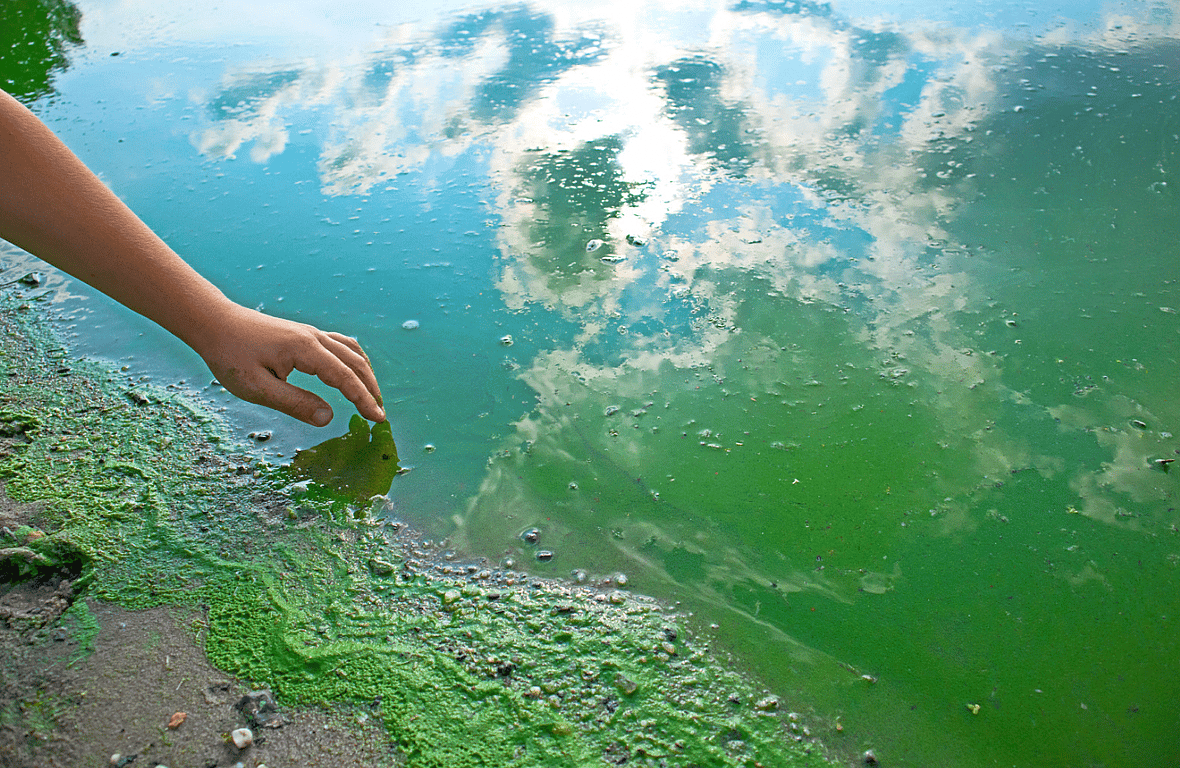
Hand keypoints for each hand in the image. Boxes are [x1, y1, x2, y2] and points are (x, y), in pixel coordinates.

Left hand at [196, 304, 384, 426]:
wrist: (214, 321)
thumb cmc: (230, 355)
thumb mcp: (257, 387)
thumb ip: (294, 403)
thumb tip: (328, 417)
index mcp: (305, 350)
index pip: (345, 378)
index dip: (364, 400)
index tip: (378, 420)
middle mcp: (314, 337)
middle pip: (355, 363)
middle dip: (371, 389)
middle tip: (380, 415)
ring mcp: (311, 333)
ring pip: (351, 351)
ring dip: (366, 374)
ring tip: (372, 396)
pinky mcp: (304, 334)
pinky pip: (341, 345)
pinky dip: (355, 361)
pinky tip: (354, 371)